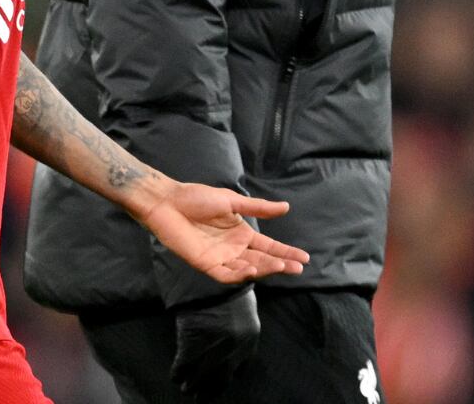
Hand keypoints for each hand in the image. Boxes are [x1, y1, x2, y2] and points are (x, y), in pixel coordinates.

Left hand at [131, 180, 309, 283]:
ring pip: (247, 269)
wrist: (168, 202)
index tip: (304, 258)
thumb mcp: (232, 201)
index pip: (268, 246)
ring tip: (281, 266)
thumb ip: (258, 208)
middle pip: (262, 260)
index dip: (286, 252)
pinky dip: (240, 275)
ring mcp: (221, 258)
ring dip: (264, 269)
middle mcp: (234, 248)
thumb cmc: (197, 198)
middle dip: (280, 264)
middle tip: (298, 268)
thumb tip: (286, 207)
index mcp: (241, 233)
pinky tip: (253, 270)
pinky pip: (226, 275)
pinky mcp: (206, 264)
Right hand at [172, 288, 260, 400]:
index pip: (241, 369)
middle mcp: (234, 350)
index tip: (222, 378)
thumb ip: (239, 327)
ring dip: (193, 386)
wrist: (211, 277)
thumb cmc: (229, 286)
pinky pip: (183, 367)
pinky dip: (178, 373)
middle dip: (211, 390)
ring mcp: (213, 349)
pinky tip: (176, 376)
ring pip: (202, 378)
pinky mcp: (193, 344)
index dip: (230, 375)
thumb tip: (229, 341)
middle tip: (201, 396)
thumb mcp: (243, 306)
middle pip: (222, 380)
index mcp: (250, 340)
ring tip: (187, 390)